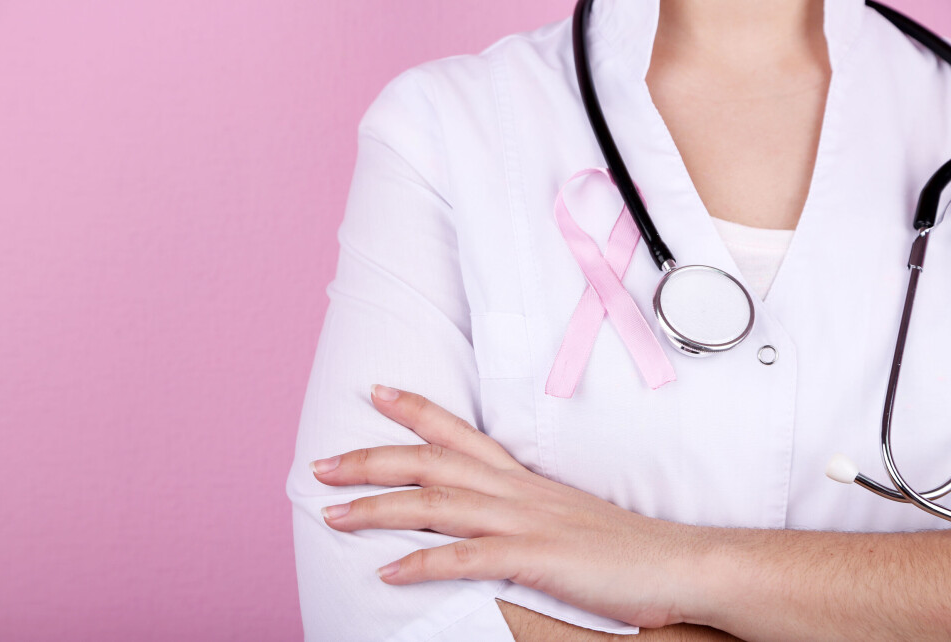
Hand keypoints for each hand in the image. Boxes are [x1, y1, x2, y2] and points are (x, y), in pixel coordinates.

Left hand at [311, 384, 706, 628]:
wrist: (681, 563)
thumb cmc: (623, 545)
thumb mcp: (564, 515)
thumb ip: (524, 508)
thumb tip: (487, 514)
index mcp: (522, 477)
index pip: (459, 432)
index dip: (415, 409)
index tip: (376, 391)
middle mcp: (516, 490)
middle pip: (431, 462)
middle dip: (371, 459)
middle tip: (320, 463)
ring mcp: (525, 521)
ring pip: (436, 504)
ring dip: (378, 507)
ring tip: (331, 515)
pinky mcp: (536, 557)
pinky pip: (465, 558)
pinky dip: (420, 564)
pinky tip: (385, 572)